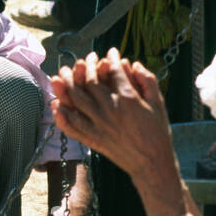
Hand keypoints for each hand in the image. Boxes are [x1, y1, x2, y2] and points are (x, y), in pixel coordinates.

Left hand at [51, 50, 173, 173]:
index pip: (113, 70)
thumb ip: (147, 80)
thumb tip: (133, 64)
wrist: (152, 163)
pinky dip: (62, 116)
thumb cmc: (157, 132)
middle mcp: (110, 110)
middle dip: (85, 67)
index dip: (111, 58)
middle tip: (84, 60)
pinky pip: (72, 126)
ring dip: (66, 85)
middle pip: (89, 82)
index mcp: (127, 99)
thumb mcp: (158, 103)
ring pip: (75, 100)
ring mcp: (99, 125)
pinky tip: (56, 104)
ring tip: (63, 74)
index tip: (110, 52)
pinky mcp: (93, 139)